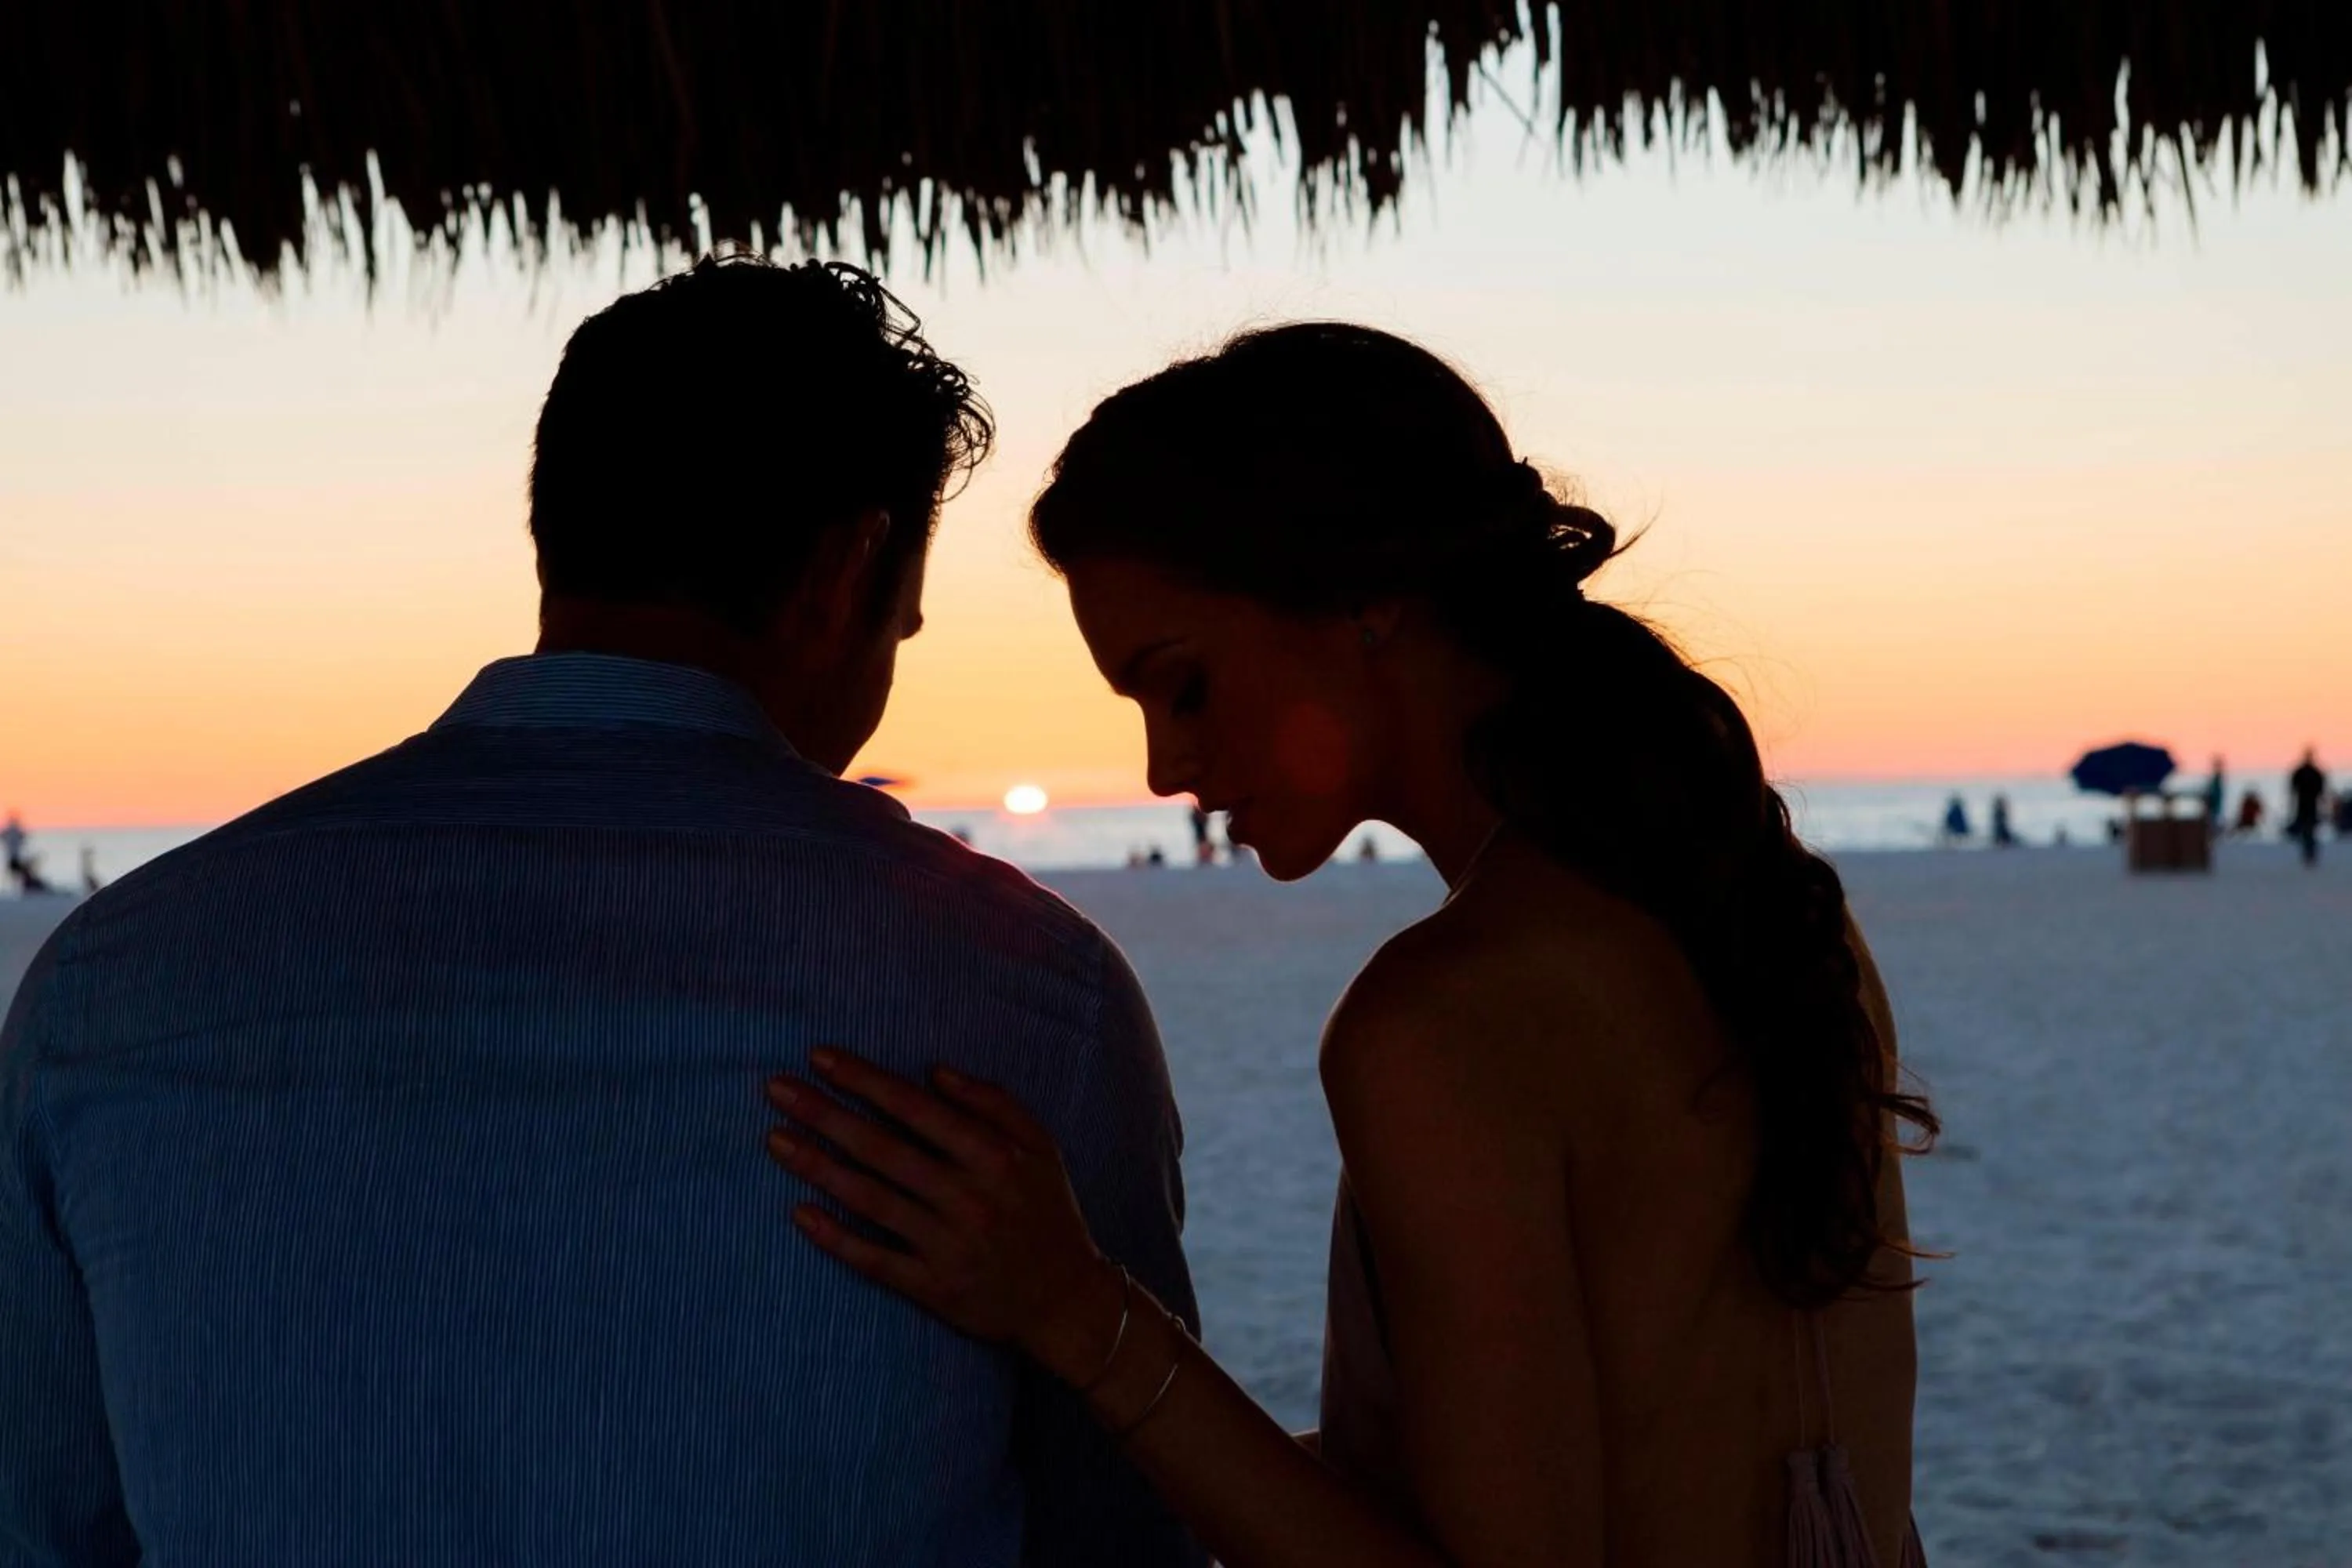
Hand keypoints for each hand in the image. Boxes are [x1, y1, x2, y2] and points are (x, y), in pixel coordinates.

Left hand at [764, 1050, 1120, 1380]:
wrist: (1067, 1302)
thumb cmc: (1049, 1213)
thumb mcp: (1042, 1147)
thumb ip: (993, 1103)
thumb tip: (934, 1071)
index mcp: (993, 1155)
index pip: (914, 1107)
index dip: (863, 1079)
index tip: (818, 1057)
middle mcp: (967, 1197)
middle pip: (881, 1148)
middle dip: (824, 1113)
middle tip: (775, 1088)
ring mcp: (947, 1245)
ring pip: (869, 1199)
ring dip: (817, 1166)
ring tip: (775, 1140)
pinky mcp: (934, 1288)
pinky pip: (875, 1260)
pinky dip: (835, 1238)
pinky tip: (799, 1213)